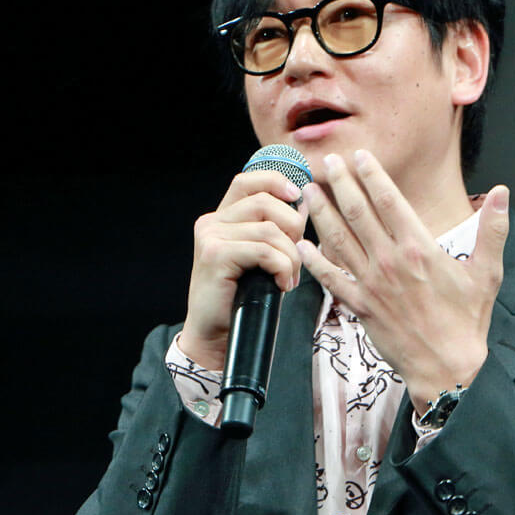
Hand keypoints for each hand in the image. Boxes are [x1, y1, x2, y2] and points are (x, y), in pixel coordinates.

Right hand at [177, 171, 307, 370]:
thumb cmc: (243, 296)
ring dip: (290, 255)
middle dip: (293, 227)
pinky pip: (264, 251)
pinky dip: (282, 267)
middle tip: (295, 257)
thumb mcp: (261, 256)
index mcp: (222, 217)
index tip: (297, 195)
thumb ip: (275, 229)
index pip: (248, 181)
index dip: (276, 181)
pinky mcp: (215, 255)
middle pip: (265, 202)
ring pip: (269, 230)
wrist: (215, 334)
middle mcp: (212, 222)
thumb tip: (303, 204)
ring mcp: (211, 237)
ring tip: (289, 277)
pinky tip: (282, 284)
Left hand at [297, 150, 509, 409]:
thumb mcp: (487, 273)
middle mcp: (390, 261)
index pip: (390, 201)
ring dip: (322, 213)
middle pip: (359, 213)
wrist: (446, 367)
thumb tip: (501, 193)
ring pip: (340, 239)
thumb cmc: (467, 320)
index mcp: (419, 248)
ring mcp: (372, 284)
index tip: (359, 155)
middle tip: (327, 161)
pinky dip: (315, 261)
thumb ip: (492, 230)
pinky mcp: (360, 306)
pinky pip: (332, 279)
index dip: (372, 175)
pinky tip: (302, 245)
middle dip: (341, 183)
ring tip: (309, 191)